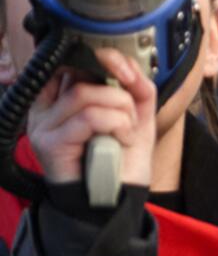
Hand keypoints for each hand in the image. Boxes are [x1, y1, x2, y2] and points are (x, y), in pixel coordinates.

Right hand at [27, 52, 156, 189]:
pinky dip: (115, 126)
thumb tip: (125, 64)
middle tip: (129, 117)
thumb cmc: (122, 156)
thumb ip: (134, 85)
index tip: (128, 74)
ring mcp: (44, 125)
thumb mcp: (135, 113)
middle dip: (119, 93)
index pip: (77, 61)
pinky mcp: (50, 143)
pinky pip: (88, 118)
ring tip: (124, 132)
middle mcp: (47, 108)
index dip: (106, 60)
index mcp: (64, 97)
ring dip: (120, 111)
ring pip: (85, 94)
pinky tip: (119, 142)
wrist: (118, 195)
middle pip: (81, 73)